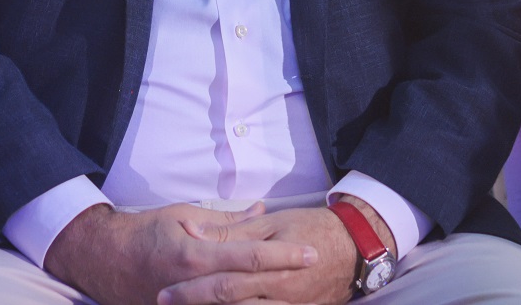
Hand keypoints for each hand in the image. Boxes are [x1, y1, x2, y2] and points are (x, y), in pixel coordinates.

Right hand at [44, 203, 318, 304]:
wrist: (104, 258)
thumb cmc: (146, 231)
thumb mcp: (186, 215)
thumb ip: (227, 220)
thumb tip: (261, 211)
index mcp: (196, 255)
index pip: (251, 256)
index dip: (284, 255)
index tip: (310, 253)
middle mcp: (194, 285)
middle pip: (251, 286)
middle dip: (286, 280)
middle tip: (315, 273)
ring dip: (268, 300)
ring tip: (301, 296)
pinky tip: (264, 302)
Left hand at [159, 205, 358, 304]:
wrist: (355, 247)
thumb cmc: (311, 227)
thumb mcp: (273, 223)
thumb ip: (234, 232)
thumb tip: (195, 232)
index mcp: (272, 266)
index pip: (225, 282)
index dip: (193, 289)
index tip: (165, 291)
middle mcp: (281, 293)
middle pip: (230, 303)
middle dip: (195, 303)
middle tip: (165, 302)